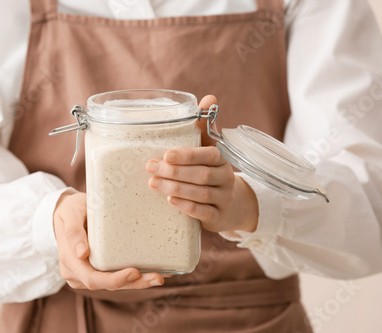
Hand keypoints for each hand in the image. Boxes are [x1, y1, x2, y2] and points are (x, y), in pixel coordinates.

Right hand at [53, 191, 165, 289]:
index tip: (134, 272)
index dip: (114, 279)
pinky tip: (156, 270)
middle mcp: (79, 274)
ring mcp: (89, 274)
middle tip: (158, 277)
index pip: (92, 279)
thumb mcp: (70, 214)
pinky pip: (118, 276)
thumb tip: (82, 253)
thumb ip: (73, 231)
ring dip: (139, 282)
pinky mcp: (100, 270)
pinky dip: (136, 275)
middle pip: (108, 285)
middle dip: (134, 283)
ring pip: (116, 284)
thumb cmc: (70, 210)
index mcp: (71, 263)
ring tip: (161, 275)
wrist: (68, 213)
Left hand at [145, 95, 258, 233]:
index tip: (167, 154)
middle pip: (201, 175)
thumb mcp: (209, 150)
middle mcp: (225, 178)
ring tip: (153, 183)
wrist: (231, 206)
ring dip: (176, 188)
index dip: (188, 155)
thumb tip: (209, 98)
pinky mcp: (217, 218)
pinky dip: (187, 207)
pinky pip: (203, 213)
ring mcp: (223, 199)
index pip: (209, 154)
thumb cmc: (211, 172)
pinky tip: (171, 201)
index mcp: (221, 159)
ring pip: (201, 194)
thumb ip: (204, 128)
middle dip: (175, 172)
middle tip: (151, 167)